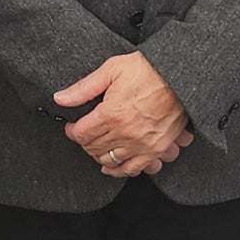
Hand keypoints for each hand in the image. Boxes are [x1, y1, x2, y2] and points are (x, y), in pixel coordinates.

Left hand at [54, 53, 189, 177]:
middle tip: (85, 133)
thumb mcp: (112, 70)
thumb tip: (60, 98)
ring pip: (109, 161)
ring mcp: (142, 144)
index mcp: (111, 114)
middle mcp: (125, 133)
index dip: (72, 131)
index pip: (82, 134)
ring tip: (97, 145)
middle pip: (93, 148)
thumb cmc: (148, 69)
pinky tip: (113, 165)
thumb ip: (84, 88)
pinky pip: (133, 169)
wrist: (179, 75)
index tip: (72, 126)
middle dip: (84, 141)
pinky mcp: (156, 149)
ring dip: (98, 155)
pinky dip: (120, 170)